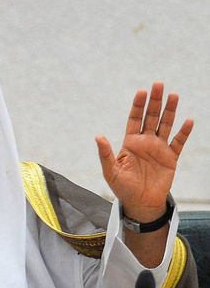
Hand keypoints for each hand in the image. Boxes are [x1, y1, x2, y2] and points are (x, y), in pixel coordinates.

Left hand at [96, 82, 193, 221]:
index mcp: (130, 142)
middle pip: (151, 117)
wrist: (140, 203)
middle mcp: (145, 142)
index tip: (142, 91)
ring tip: (173, 95)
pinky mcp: (171, 158)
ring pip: (165, 125)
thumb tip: (98, 136)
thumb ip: (105, 153)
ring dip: (170, 111)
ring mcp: (159, 148)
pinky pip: (178, 142)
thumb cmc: (123, 188)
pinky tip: (188, 121)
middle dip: (154, 101)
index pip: (135, 119)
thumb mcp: (110, 171)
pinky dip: (184, 132)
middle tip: (158, 84)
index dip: (138, 105)